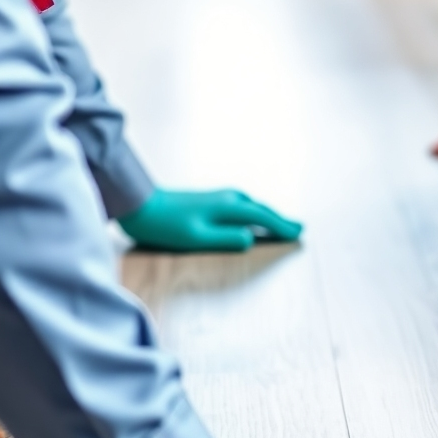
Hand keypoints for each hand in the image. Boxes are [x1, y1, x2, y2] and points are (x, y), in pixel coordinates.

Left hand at [118, 188, 302, 252]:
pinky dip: (253, 211)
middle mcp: (226, 199)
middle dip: (279, 219)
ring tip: (279, 223)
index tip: (298, 233)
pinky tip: (249, 216)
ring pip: (251, 205)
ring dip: (267, 214)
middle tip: (298, 228)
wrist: (138, 204)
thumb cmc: (165, 225)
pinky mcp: (208, 199)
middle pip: (260, 209)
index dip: (281, 226)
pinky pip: (241, 205)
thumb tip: (251, 239)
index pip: (262, 217)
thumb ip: (225, 239)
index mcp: (227, 208)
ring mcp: (217, 197)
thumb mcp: (196, 238)